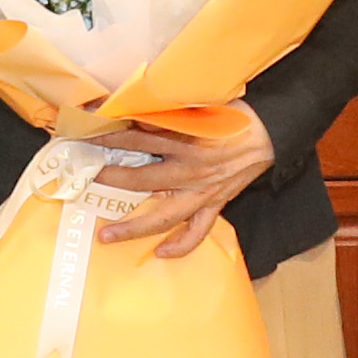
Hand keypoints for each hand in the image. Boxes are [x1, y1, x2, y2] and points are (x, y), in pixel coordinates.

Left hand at [95, 106, 274, 258]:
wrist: (272, 133)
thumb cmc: (235, 115)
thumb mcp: (200, 104)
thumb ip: (168, 110)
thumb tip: (134, 109)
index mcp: (186, 140)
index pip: (137, 137)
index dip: (109, 136)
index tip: (85, 136)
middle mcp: (190, 170)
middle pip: (141, 179)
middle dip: (111, 180)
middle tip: (86, 181)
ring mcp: (202, 192)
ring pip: (163, 216)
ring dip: (134, 227)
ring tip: (106, 235)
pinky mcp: (216, 204)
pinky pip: (197, 231)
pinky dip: (181, 245)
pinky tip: (161, 253)